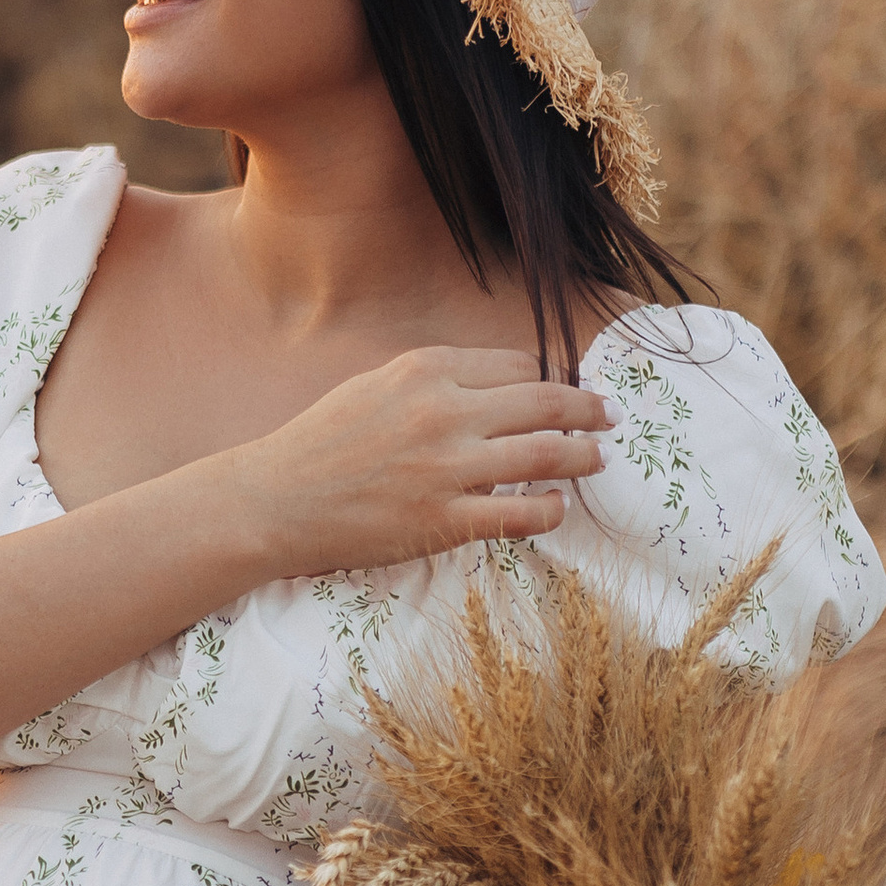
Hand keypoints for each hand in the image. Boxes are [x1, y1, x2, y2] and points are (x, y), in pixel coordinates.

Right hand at [230, 346, 612, 579]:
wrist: (275, 500)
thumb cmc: (322, 443)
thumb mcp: (376, 386)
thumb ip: (434, 382)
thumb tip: (496, 387)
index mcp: (426, 369)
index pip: (517, 365)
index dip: (552, 376)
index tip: (569, 389)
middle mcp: (443, 411)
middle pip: (545, 401)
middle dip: (588, 408)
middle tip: (610, 415)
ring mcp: (446, 468)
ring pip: (544, 454)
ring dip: (582, 456)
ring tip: (598, 458)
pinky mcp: (442, 520)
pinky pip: (519, 515)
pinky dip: (549, 510)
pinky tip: (557, 507)